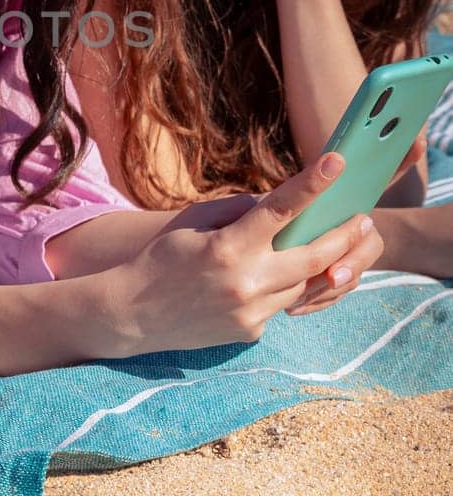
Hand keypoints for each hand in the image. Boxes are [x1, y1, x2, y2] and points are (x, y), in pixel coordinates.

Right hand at [99, 153, 383, 354]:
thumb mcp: (194, 221)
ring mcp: (251, 312)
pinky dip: (279, 287)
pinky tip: (261, 280)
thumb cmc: (162, 257)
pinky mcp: (251, 332)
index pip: (280, 209)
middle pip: (315, 256)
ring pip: (303, 283)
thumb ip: (240, 210)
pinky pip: (280, 304)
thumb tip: (280, 203)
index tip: (337, 163)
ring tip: (324, 246)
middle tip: (363, 220)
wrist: (133, 313)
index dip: (312, 184)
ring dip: (313, 264)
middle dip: (344, 236)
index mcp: (229, 246)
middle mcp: (246, 281)